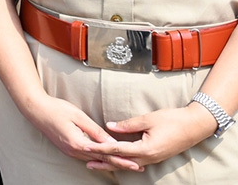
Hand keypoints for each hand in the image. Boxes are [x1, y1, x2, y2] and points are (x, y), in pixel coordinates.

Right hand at [23, 93, 134, 167]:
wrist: (35, 109)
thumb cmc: (57, 109)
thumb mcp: (79, 117)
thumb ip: (96, 131)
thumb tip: (111, 141)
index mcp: (78, 143)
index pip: (105, 154)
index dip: (122, 159)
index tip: (135, 163)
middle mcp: (74, 151)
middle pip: (101, 160)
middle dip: (120, 164)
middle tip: (137, 167)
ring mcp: (69, 151)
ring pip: (94, 160)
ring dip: (110, 162)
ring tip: (126, 164)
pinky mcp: (67, 148)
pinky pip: (86, 157)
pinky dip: (99, 158)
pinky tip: (105, 158)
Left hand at [85, 104, 219, 171]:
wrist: (195, 125)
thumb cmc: (173, 120)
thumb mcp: (148, 119)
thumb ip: (127, 125)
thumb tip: (109, 126)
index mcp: (146, 148)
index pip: (118, 149)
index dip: (101, 148)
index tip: (87, 147)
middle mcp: (150, 157)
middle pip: (122, 161)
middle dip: (104, 161)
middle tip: (87, 162)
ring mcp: (154, 158)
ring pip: (129, 164)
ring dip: (113, 163)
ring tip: (98, 163)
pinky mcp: (156, 156)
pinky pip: (137, 161)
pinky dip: (125, 161)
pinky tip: (118, 161)